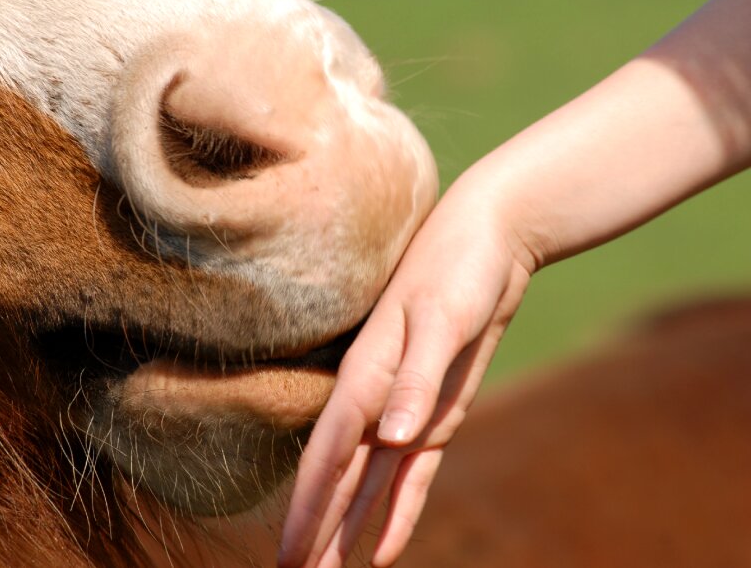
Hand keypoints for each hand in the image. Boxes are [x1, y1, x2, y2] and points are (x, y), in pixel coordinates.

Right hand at [278, 177, 534, 567]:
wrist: (488, 239)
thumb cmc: (460, 268)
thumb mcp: (443, 318)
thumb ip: (417, 378)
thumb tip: (388, 437)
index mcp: (365, 377)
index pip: (327, 457)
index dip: (306, 510)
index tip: (287, 557)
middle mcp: (376, 401)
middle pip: (337, 480)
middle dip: (315, 531)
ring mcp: (404, 411)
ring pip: (367, 486)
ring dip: (346, 531)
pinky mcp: (436, 416)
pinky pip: (410, 477)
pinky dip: (396, 513)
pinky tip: (383, 549)